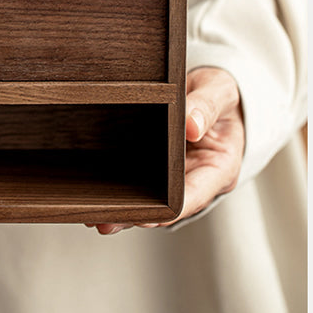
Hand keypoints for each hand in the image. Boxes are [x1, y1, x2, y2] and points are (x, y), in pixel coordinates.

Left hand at [87, 66, 244, 234]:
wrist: (210, 92)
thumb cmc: (219, 94)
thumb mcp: (218, 92)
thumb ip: (206, 106)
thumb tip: (192, 126)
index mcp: (218, 167)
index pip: (194, 196)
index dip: (169, 210)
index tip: (147, 217)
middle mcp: (195, 178)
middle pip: (165, 205)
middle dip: (137, 215)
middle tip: (107, 220)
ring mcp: (174, 174)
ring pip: (148, 198)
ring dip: (123, 208)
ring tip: (94, 217)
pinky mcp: (155, 166)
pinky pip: (138, 180)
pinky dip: (118, 187)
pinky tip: (96, 193)